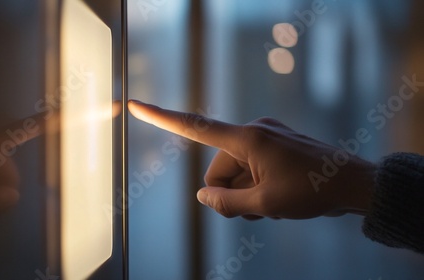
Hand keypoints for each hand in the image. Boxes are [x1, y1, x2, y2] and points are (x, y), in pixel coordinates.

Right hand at [128, 100, 375, 219]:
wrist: (353, 183)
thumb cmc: (312, 191)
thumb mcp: (265, 204)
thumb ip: (227, 202)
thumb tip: (202, 196)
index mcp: (248, 139)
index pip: (195, 128)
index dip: (161, 118)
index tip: (135, 105)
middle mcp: (253, 131)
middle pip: (219, 168)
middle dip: (230, 193)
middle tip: (255, 210)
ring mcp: (266, 136)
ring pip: (236, 171)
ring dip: (245, 192)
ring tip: (270, 205)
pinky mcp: (275, 143)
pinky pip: (251, 166)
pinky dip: (255, 184)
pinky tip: (275, 196)